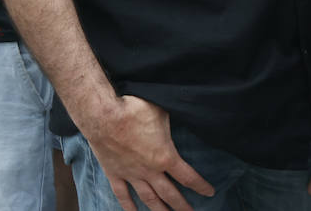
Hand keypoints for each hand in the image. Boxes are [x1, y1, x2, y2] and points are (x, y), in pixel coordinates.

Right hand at [85, 96, 214, 210]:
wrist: (102, 115)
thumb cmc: (132, 110)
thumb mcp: (160, 111)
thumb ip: (170, 121)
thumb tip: (180, 112)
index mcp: (165, 157)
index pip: (188, 177)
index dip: (201, 186)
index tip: (209, 192)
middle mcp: (150, 171)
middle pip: (170, 194)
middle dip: (182, 206)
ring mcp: (131, 174)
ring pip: (149, 198)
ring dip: (160, 210)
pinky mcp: (114, 172)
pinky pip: (122, 194)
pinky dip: (128, 206)